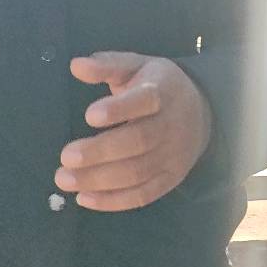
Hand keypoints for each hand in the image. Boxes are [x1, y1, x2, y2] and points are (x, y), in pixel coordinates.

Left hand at [57, 52, 213, 211]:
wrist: (201, 112)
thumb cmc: (157, 87)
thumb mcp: (136, 67)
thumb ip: (107, 66)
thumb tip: (75, 65)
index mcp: (163, 91)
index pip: (145, 100)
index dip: (119, 109)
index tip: (89, 115)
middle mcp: (172, 124)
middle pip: (139, 140)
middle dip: (100, 151)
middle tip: (65, 157)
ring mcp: (174, 154)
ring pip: (138, 172)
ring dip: (99, 179)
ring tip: (64, 179)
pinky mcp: (171, 177)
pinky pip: (143, 195)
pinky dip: (113, 201)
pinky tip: (84, 198)